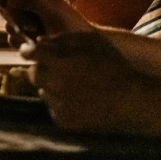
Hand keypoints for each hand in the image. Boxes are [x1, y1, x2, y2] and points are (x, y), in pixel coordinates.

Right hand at [0, 0, 90, 43]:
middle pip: (6, 5)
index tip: (1, 4)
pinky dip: (21, 42)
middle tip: (30, 25)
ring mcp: (27, 22)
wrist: (81, 49)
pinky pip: (13, 39)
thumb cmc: (70, 24)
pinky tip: (34, 43)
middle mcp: (29, 5)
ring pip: (8, 24)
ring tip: (37, 34)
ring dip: (18, 30)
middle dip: (14, 16)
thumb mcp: (50, 8)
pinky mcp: (26, 38)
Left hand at [24, 32, 139, 132]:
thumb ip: (61, 39)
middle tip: (57, 68)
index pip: (29, 53)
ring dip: (51, 86)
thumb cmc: (113, 66)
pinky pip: (53, 108)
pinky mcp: (63, 121)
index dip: (29, 50)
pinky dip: (61, 103)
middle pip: (32, 73)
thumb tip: (38, 41)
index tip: (31, 50)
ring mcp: (57, 104)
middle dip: (41, 68)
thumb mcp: (91, 41)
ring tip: (74, 85)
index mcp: (59, 61)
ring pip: (43, 91)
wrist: (131, 101)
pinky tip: (79, 100)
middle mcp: (53, 83)